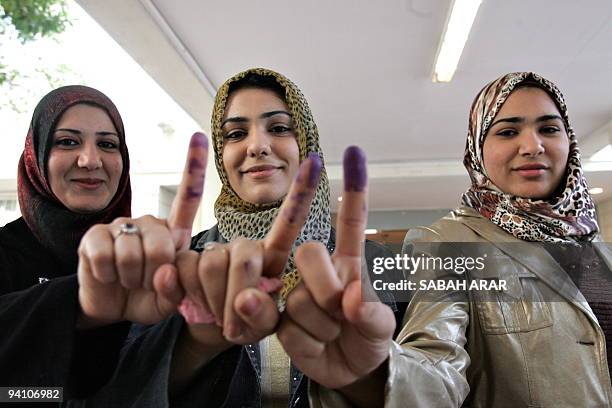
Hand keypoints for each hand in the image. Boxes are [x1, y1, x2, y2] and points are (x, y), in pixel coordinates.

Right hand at [77, 132, 207, 326]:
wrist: (111, 308)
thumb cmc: (147, 297)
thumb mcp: (170, 299)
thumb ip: (176, 288)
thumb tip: (164, 271)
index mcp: (173, 232)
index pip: (186, 197)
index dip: (194, 166)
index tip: (201, 136)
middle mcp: (148, 222)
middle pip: (161, 245)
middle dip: (153, 274)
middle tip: (145, 281)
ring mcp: (119, 225)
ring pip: (131, 252)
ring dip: (130, 277)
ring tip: (128, 279)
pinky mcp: (94, 235)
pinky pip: (105, 256)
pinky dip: (108, 275)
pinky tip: (108, 275)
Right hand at [176, 153, 322, 349]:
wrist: (206, 331)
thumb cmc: (244, 325)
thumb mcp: (262, 328)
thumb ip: (262, 317)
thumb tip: (246, 299)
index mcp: (270, 257)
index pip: (288, 223)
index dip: (300, 192)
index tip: (315, 161)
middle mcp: (242, 246)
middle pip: (243, 257)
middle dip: (237, 298)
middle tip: (234, 323)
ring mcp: (212, 249)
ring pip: (210, 264)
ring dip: (210, 300)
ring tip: (214, 311)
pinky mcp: (180, 256)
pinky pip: (179, 270)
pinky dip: (180, 292)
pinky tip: (183, 296)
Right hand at [277, 146, 394, 399]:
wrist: (348, 371)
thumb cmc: (368, 339)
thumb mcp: (381, 329)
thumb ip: (372, 314)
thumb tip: (351, 299)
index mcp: (349, 263)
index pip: (351, 223)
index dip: (354, 189)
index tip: (353, 152)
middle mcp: (319, 271)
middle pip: (310, 253)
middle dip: (325, 287)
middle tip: (340, 314)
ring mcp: (295, 293)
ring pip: (298, 297)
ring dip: (319, 325)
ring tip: (331, 335)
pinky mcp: (278, 317)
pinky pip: (285, 325)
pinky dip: (304, 342)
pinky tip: (313, 345)